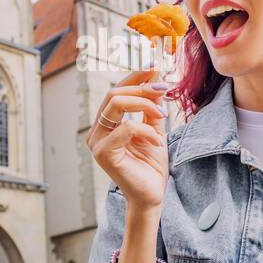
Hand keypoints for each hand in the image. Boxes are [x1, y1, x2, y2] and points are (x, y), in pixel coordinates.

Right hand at [86, 68, 169, 212]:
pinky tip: (157, 141)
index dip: (135, 76)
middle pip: (114, 92)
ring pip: (115, 104)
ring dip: (144, 104)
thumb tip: (156, 76)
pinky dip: (146, 130)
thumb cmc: (150, 166)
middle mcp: (97, 131)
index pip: (116, 89)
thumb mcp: (154, 128)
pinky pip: (126, 128)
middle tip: (165, 89)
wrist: (151, 195)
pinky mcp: (103, 154)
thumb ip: (152, 105)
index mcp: (106, 123)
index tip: (156, 66)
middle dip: (142, 88)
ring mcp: (97, 142)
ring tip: (163, 115)